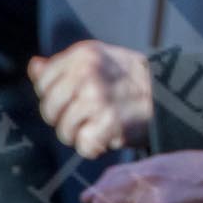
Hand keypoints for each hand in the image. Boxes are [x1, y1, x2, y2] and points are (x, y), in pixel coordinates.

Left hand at [27, 40, 152, 158]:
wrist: (167, 94)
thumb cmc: (129, 79)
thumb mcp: (97, 60)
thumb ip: (62, 66)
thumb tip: (35, 66)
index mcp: (82, 54)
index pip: (43, 83)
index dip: (56, 97)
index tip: (75, 99)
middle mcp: (87, 72)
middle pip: (49, 109)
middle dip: (64, 119)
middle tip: (87, 117)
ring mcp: (97, 98)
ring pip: (64, 131)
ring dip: (80, 135)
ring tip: (99, 125)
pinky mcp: (109, 123)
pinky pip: (83, 146)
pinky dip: (94, 147)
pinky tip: (107, 136)